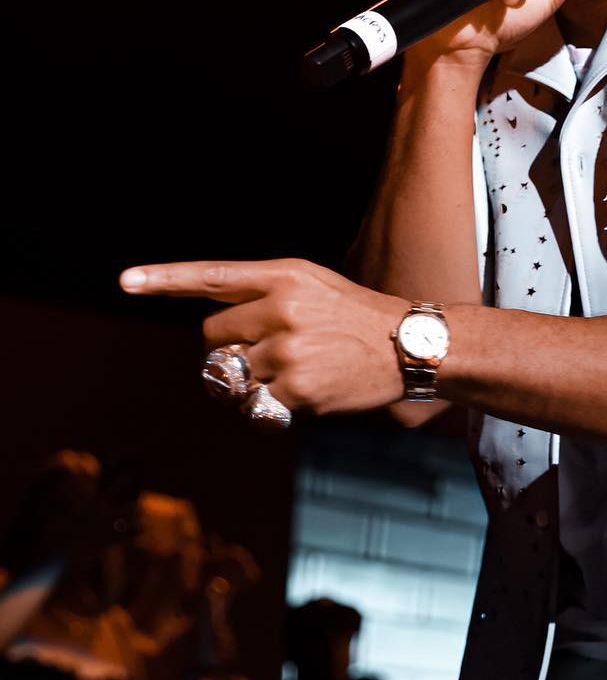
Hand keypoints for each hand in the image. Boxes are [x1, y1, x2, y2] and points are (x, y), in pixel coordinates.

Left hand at [118, 258, 410, 415]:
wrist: (408, 346)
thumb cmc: (353, 316)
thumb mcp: (311, 284)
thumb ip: (260, 293)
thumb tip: (210, 324)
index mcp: (283, 276)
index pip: (212, 277)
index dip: (164, 278)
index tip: (126, 281)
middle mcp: (282, 310)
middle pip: (213, 336)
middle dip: (230, 347)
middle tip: (269, 348)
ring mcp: (287, 351)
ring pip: (230, 373)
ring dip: (250, 378)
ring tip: (293, 369)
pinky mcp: (296, 389)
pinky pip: (255, 403)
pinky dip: (270, 403)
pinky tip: (305, 389)